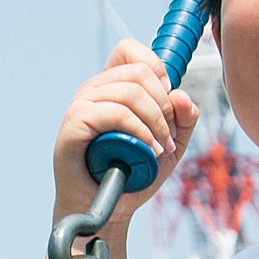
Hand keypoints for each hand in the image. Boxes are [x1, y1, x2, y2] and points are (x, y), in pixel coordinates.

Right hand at [53, 41, 196, 220]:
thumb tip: (181, 95)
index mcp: (111, 86)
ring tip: (159, 149)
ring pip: (131, 91)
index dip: (156, 67)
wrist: (107, 209)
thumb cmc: (132, 175)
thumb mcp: (171, 144)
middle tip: (168, 135)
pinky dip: (140, 131)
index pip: (130, 50)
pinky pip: (116, 113)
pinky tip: (147, 149)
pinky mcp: (74, 124)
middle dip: (164, 103)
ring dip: (156, 122)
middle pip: (139, 71)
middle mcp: (94, 89)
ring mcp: (81, 104)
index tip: (167, 97)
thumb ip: (184, 118)